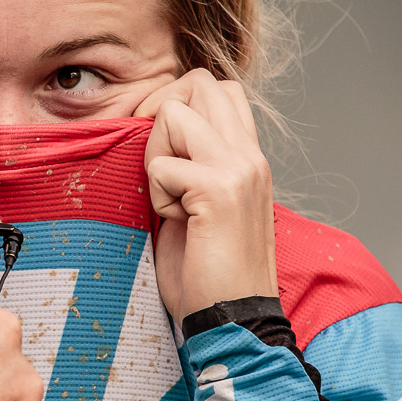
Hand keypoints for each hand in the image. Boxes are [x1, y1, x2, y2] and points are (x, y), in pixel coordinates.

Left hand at [134, 69, 277, 321]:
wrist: (232, 317)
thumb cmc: (208, 270)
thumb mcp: (200, 204)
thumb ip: (189, 164)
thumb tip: (152, 133)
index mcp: (248, 155)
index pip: (217, 87)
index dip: (176, 103)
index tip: (161, 150)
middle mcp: (250, 154)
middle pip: (198, 83)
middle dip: (162, 115)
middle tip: (159, 166)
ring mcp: (238, 169)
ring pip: (175, 114)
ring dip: (157, 155)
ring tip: (170, 198)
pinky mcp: (218, 191)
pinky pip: (161, 166)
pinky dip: (156, 195)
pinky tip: (176, 223)